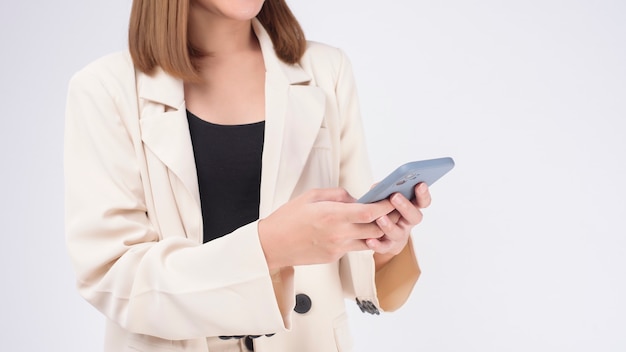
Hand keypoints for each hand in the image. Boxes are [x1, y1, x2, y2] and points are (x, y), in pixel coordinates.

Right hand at [258, 188, 394, 269]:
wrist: (272, 245)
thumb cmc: (288, 218)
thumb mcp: (311, 196)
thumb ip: (337, 195)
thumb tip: (355, 198)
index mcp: (332, 215)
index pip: (368, 212)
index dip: (385, 207)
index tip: (392, 200)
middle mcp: (338, 234)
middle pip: (375, 229)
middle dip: (387, 219)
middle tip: (393, 210)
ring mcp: (337, 248)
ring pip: (368, 241)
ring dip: (376, 231)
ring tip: (379, 220)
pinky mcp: (334, 257)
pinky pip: (353, 247)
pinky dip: (358, 238)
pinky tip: (355, 230)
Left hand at [366, 183, 431, 266]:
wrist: (371, 231)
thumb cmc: (379, 209)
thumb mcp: (382, 197)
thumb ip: (382, 190)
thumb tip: (378, 186)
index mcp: (410, 207)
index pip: (423, 201)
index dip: (423, 194)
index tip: (420, 184)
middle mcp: (408, 222)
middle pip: (415, 217)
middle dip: (406, 206)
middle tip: (395, 197)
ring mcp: (400, 236)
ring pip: (399, 233)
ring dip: (390, 226)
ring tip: (380, 218)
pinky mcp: (388, 247)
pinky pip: (384, 247)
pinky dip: (377, 244)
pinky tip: (369, 239)